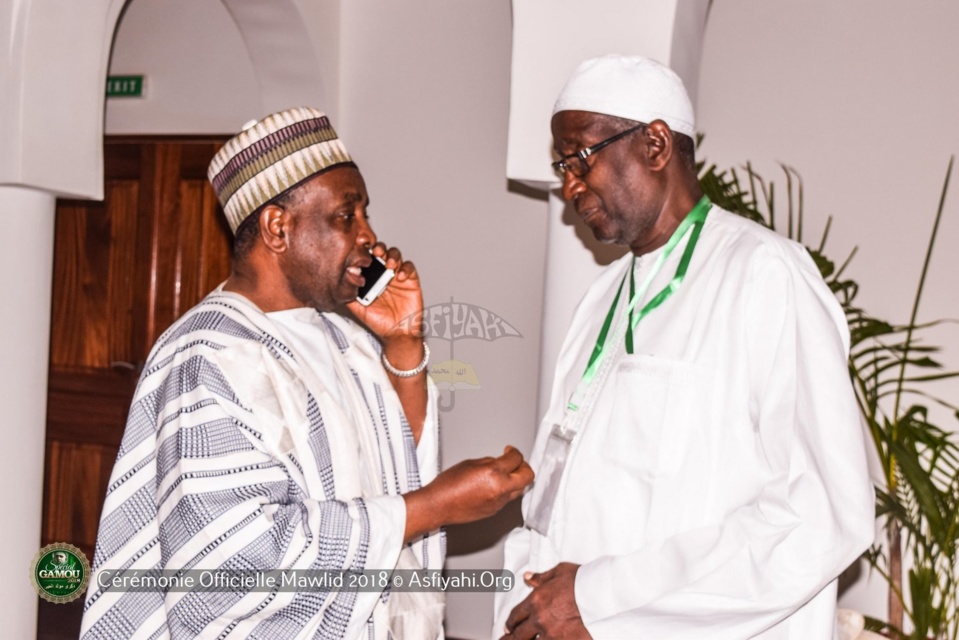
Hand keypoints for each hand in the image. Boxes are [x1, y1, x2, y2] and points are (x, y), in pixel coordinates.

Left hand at [345, 243, 422, 343]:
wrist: (397, 333)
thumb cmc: (378, 321)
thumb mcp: (357, 308)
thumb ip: (349, 292)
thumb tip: (342, 276)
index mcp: (370, 276)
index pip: (366, 257)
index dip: (363, 248)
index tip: (358, 243)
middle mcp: (383, 272)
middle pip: (381, 251)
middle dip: (378, 247)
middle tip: (374, 250)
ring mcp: (397, 275)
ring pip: (395, 255)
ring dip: (392, 256)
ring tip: (389, 264)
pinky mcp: (411, 280)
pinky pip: (409, 267)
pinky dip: (405, 268)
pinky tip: (399, 276)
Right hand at [403, 446, 533, 539]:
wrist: (439, 505)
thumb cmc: (448, 485)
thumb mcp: (470, 464)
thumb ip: (489, 462)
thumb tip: (499, 462)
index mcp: (493, 473)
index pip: (516, 459)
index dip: (514, 452)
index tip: (510, 451)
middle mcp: (500, 488)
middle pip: (527, 476)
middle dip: (524, 466)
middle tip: (516, 462)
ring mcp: (499, 502)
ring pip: (519, 488)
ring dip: (515, 479)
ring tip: (505, 473)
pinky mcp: (495, 510)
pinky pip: (508, 498)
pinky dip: (505, 490)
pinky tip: (494, 486)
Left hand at [502, 563, 589, 639]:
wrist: (603, 595)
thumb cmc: (584, 581)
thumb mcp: (560, 572)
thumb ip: (542, 577)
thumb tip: (528, 578)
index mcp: (536, 600)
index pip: (516, 615)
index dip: (510, 622)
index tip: (509, 626)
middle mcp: (540, 619)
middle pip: (519, 635)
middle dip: (510, 638)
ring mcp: (552, 634)